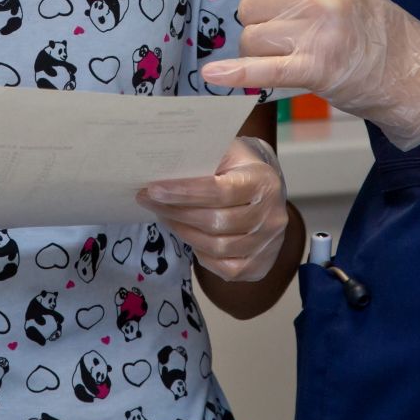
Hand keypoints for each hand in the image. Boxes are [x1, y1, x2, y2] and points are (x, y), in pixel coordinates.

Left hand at [139, 137, 288, 281]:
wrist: (266, 189)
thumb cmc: (238, 167)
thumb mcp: (225, 152)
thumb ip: (200, 159)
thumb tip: (160, 169)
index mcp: (263, 181)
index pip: (220, 191)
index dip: (184, 193)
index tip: (153, 190)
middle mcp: (271, 215)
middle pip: (216, 222)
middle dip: (176, 213)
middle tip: (148, 201)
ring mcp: (268, 244)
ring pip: (217, 247)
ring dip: (183, 233)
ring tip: (165, 217)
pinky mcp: (260, 265)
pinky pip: (225, 268)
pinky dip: (202, 255)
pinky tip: (190, 237)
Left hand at [203, 0, 419, 150]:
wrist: (408, 67)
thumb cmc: (367, 21)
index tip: (281, 7)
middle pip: (249, 7)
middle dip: (261, 24)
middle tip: (291, 35)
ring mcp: (318, 33)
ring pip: (251, 38)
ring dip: (260, 52)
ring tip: (290, 55)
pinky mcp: (315, 69)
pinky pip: (263, 68)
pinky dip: (235, 73)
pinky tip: (213, 74)